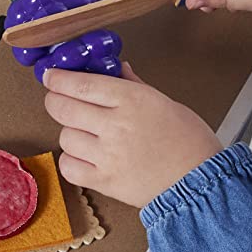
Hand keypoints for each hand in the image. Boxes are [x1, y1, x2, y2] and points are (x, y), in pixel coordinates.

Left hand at [45, 65, 220, 208]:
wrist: (199, 181)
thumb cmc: (189, 142)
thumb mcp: (165, 102)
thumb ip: (133, 86)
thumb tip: (117, 70)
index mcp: (132, 100)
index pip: (81, 84)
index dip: (58, 79)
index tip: (51, 77)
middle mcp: (115, 126)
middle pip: (63, 108)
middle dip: (55, 101)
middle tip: (58, 101)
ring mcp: (107, 155)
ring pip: (65, 137)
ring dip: (70, 133)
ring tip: (87, 134)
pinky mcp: (104, 181)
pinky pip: (68, 167)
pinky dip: (72, 160)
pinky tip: (85, 156)